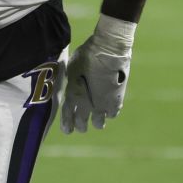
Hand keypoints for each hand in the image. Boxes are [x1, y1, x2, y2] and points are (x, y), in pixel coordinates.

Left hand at [60, 15, 135, 133]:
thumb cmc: (86, 55)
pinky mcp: (116, 101)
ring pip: (98, 123)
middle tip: (81, 126)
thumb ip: (70, 81)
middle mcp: (86, 104)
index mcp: (72, 95)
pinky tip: (109, 109)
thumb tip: (70, 85)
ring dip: (97, 123)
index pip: (67, 116)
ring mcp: (101, 104)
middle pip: (82, 124)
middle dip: (80, 126)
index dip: (67, 125)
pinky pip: (112, 114)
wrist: (108, 52)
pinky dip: (110, 112)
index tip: (67, 130)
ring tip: (97, 122)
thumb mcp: (72, 68)